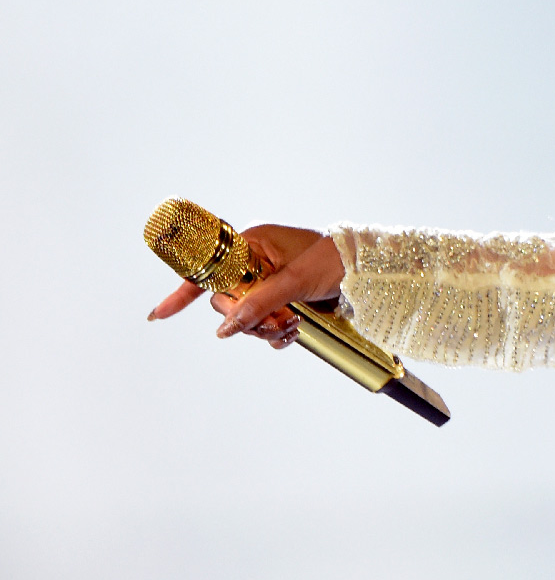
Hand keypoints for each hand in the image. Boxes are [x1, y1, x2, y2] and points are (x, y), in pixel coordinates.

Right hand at [148, 225, 346, 348]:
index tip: (159, 315)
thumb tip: (225, 328)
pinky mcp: (283, 301)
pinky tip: (293, 333)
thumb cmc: (335, 260)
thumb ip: (257, 304)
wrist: (370, 272)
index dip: (183, 292)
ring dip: (264, 328)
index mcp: (252, 245)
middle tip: (275, 323)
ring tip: (291, 327)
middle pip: (227, 301)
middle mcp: (256, 263)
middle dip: (246, 318)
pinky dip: (276, 333)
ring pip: (246, 316)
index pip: (207, 268)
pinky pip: (265, 323)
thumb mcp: (293, 282)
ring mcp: (269, 283)